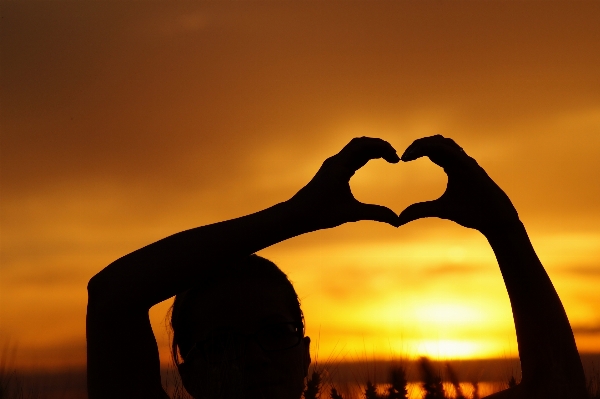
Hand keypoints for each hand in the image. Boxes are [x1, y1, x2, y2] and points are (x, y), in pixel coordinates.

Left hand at [289, 137, 400, 229]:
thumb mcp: (351, 214)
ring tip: (388, 158)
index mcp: (339, 166)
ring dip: (372, 150)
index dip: (382, 148)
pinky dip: (364, 156)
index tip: (396, 159)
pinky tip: (372, 162)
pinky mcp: (331, 171)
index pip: (363, 146)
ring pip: (355, 149)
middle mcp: (335, 161)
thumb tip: (397, 221)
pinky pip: (350, 157)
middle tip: (395, 157)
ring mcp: (332, 165)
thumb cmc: (320, 213)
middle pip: (360, 143)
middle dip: (379, 147)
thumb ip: (375, 214)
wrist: (296, 214)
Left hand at [398, 135, 518, 232]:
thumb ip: (420, 210)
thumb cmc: (471, 213)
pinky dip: (435, 148)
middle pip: (436, 142)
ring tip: (409, 154)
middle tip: (403, 155)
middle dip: (418, 144)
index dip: (416, 151)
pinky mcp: (471, 166)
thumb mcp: (439, 210)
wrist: (494, 220)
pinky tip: (421, 154)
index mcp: (452, 167)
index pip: (432, 151)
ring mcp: (466, 162)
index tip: (402, 160)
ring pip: (443, 142)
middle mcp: (459, 161)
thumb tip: (399, 218)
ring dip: (424, 143)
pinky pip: (452, 151)